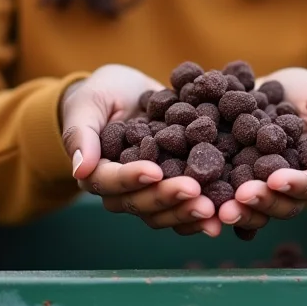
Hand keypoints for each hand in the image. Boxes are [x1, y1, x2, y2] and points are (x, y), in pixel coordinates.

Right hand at [61, 64, 221, 236]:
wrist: (126, 93)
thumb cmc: (100, 95)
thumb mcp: (88, 104)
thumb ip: (81, 134)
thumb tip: (80, 169)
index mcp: (97, 173)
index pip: (111, 182)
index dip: (132, 178)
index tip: (154, 170)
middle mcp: (123, 191)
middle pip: (141, 203)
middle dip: (168, 198)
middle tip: (194, 191)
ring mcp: (150, 192)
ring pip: (165, 212)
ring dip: (188, 211)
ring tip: (213, 207)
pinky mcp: (174, 186)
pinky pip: (186, 205)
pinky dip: (204, 211)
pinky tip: (226, 208)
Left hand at [218, 67, 306, 232]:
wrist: (277, 89)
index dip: (295, 186)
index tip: (277, 181)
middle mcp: (285, 186)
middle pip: (278, 203)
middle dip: (260, 201)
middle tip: (241, 197)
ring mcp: (256, 182)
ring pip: (249, 203)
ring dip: (234, 207)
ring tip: (217, 207)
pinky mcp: (230, 173)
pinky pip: (221, 188)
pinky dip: (210, 195)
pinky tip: (195, 196)